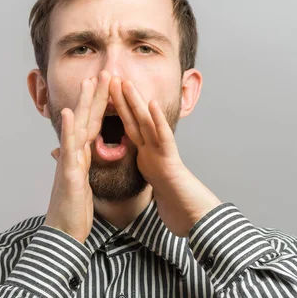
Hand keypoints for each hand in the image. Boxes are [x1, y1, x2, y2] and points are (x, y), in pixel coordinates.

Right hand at [43, 71, 111, 243]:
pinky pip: (70, 149)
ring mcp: (69, 162)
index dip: (99, 104)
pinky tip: (70, 113)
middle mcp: (73, 155)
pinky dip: (69, 130)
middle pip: (86, 119)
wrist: (63, 235)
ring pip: (78, 128)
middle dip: (95, 95)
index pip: (92, 125)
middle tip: (104, 71)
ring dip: (83, 103)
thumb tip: (65, 154)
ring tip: (89, 81)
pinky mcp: (69, 175)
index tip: (106, 85)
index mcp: (80, 156)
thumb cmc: (72, 212)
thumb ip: (74, 166)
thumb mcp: (77, 185)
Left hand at [110, 77, 221, 236]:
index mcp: (147, 154)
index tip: (104, 95)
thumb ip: (147, 170)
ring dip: (137, 102)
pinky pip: (165, 139)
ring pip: (149, 124)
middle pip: (136, 121)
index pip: (129, 129)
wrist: (191, 218)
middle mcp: (155, 150)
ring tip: (126, 82)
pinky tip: (152, 104)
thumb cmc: (175, 203)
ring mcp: (164, 154)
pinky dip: (158, 121)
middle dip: (123, 100)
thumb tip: (139, 162)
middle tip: (112, 79)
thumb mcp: (153, 184)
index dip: (116, 112)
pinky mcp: (172, 162)